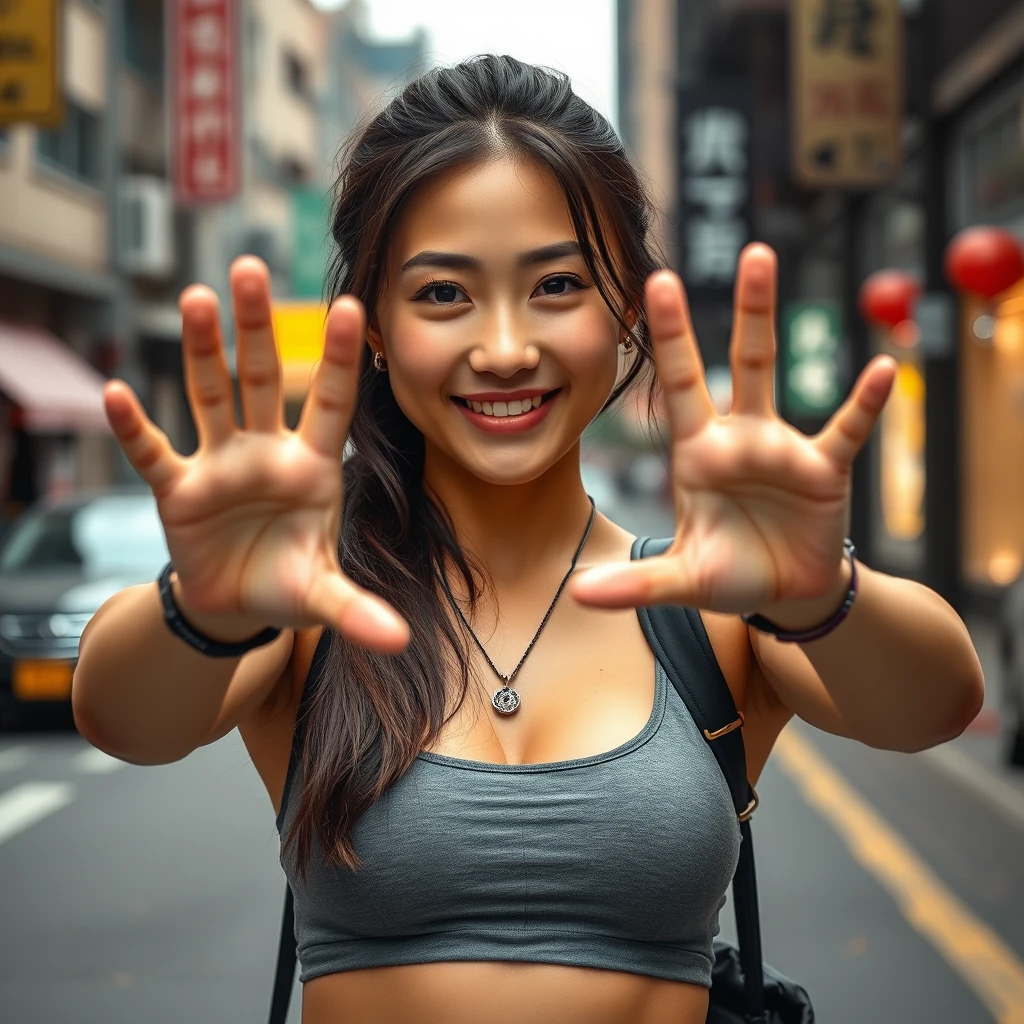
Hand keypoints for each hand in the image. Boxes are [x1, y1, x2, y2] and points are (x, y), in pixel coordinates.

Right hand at [103, 257, 409, 652]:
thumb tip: (400, 643)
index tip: (352, 307)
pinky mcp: (179, 490)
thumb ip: (359, 612)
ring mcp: (220, 465)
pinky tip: (117, 393)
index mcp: (313, 467)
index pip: (330, 402)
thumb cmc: (288, 584)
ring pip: (209, 396)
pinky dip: (136, 428)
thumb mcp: (325, 595)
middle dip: (257, 328)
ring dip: (202, 351)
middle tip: (252, 268)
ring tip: (198, 298)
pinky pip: (155, 453)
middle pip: (261, 379)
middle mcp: (266, 452)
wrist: (238, 605)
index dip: (340, 358)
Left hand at [570, 243, 895, 623]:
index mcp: (696, 454)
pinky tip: (880, 371)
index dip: (670, 337)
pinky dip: (862, 404)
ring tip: (768, 262)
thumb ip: (635, 585)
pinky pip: (845, 431)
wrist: (784, 592)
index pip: (677, 385)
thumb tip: (578, 596)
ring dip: (768, 321)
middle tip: (748, 249)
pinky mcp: (823, 470)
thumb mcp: (679, 580)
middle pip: (736, 362)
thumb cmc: (728, 572)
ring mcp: (781, 447)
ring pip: (774, 375)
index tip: (658, 281)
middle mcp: (737, 436)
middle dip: (741, 309)